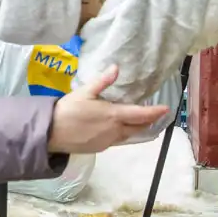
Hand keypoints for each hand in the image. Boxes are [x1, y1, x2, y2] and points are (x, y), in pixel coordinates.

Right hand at [47, 66, 171, 153]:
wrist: (51, 133)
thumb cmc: (68, 110)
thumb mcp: (84, 92)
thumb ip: (102, 81)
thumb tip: (116, 68)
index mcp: (113, 115)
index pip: (141, 115)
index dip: (155, 112)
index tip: (166, 109)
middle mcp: (115, 131)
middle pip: (138, 128)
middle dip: (149, 122)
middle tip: (157, 115)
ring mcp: (108, 141)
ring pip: (129, 136)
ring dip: (138, 129)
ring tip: (143, 122)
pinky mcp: (100, 148)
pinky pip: (119, 141)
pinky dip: (126, 134)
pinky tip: (122, 129)